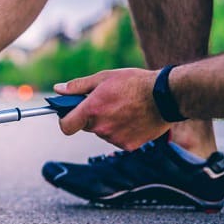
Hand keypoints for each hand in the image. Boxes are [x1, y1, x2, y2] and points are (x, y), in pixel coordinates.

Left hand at [54, 68, 169, 149]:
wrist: (165, 96)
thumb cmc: (134, 83)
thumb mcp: (104, 77)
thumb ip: (78, 86)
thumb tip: (58, 89)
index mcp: (92, 109)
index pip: (66, 125)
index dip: (65, 120)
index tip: (69, 114)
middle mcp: (101, 127)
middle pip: (86, 126)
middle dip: (91, 116)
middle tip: (106, 103)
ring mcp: (114, 138)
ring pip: (103, 132)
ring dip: (107, 123)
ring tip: (124, 108)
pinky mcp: (127, 146)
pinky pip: (117, 139)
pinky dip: (121, 131)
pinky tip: (132, 118)